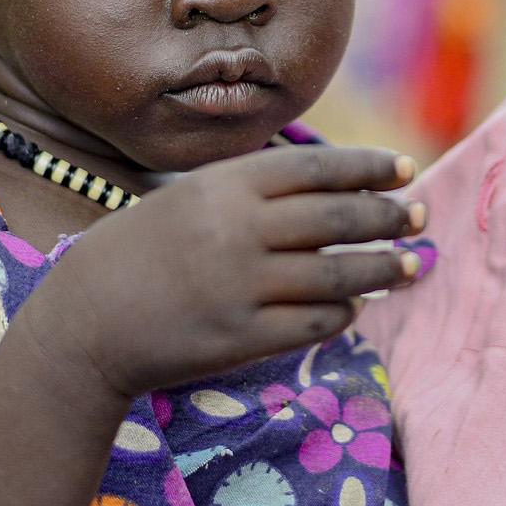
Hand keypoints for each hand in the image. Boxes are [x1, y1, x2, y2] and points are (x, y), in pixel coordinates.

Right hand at [27, 145, 425, 398]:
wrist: (86, 322)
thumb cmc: (142, 251)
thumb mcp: (191, 197)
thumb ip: (254, 190)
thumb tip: (335, 188)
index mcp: (226, 186)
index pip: (318, 168)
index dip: (369, 167)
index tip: (405, 169)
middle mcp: (238, 230)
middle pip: (337, 217)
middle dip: (388, 215)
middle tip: (418, 216)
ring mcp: (242, 286)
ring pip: (337, 272)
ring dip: (382, 267)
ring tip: (408, 264)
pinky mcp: (243, 337)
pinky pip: (315, 321)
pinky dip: (344, 310)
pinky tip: (356, 304)